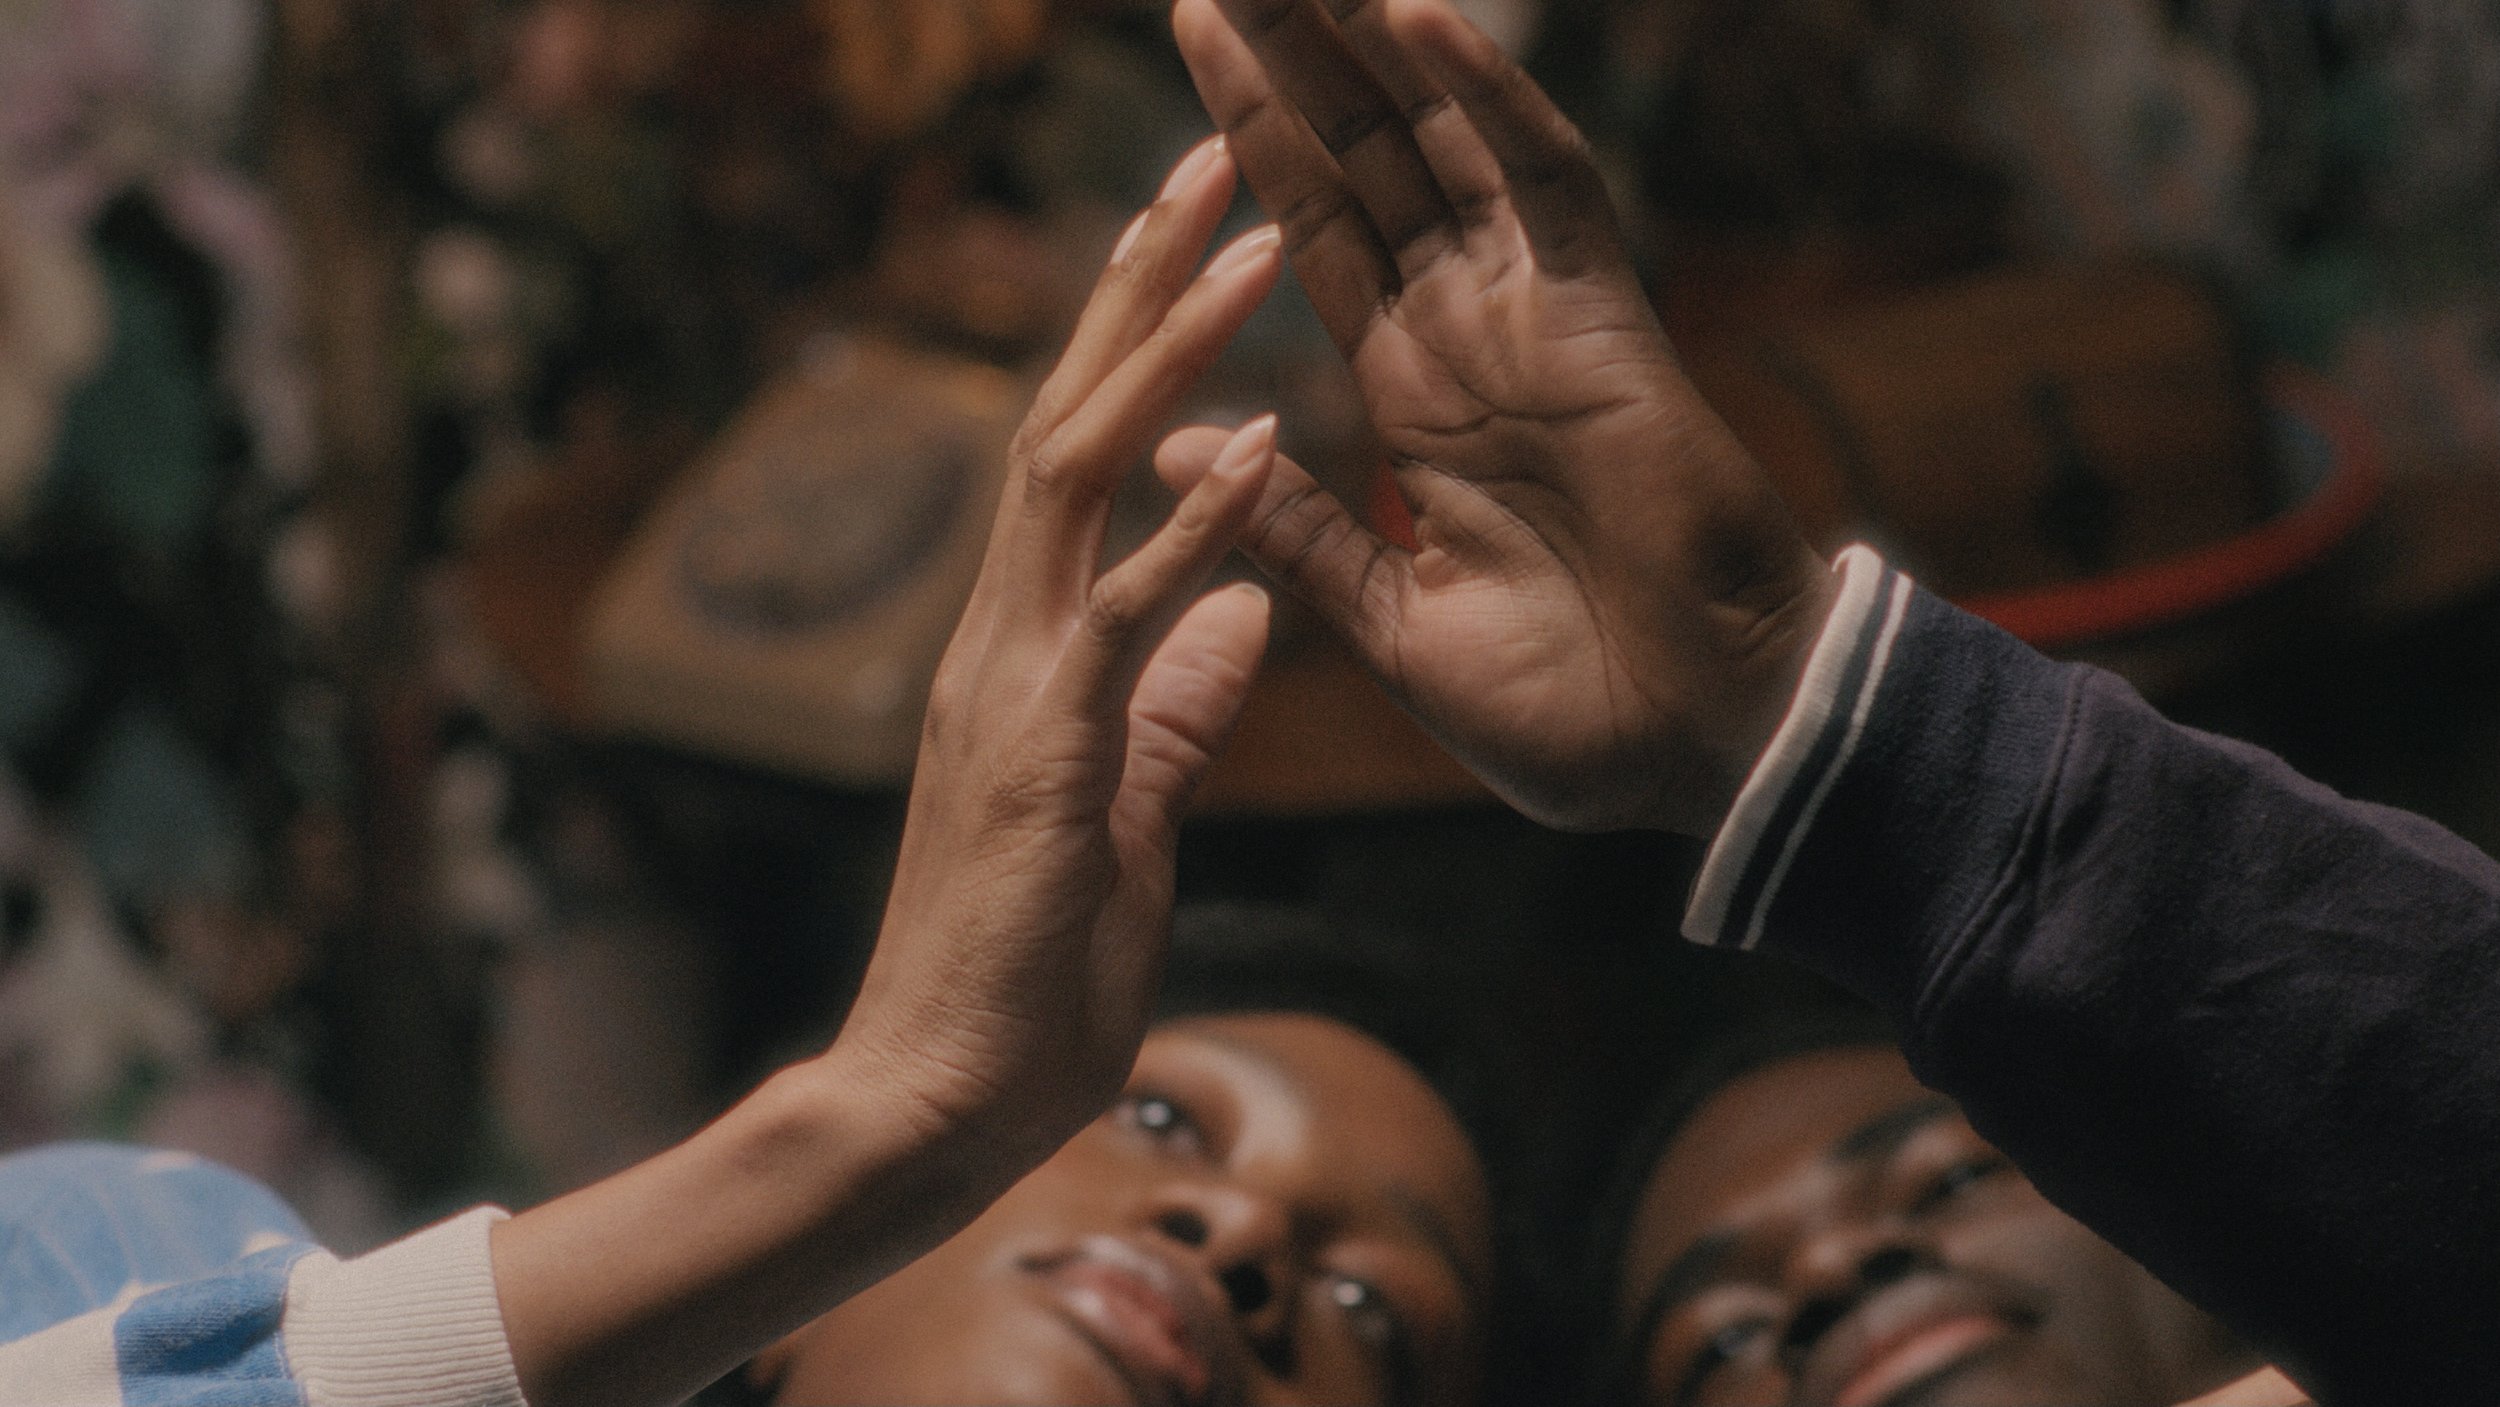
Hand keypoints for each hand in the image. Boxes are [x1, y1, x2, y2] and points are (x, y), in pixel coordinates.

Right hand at [837, 135, 1285, 1166]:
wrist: (939, 1100)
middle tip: (1212, 156)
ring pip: (1078, 472)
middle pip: (1065, 414)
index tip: (1203, 232)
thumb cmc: (1029, 968)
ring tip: (1253, 238)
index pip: (1077, 451)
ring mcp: (1012, 683)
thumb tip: (1243, 614)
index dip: (1137, 336)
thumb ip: (1176, 706)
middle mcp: (1001, 634)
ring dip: (1169, 351)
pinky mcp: (1046, 752)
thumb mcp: (1130, 812)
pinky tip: (1261, 439)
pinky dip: (1193, 521)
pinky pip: (1122, 611)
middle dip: (1142, 281)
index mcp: (1025, 644)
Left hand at [1161, 0, 1837, 834]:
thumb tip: (1167, 449)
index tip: (1197, 50)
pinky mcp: (1600, 324)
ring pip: (1438, 148)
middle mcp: (1467, 335)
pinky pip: (1544, 186)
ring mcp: (1533, 319)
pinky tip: (1417, 18)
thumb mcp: (1393, 621)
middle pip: (1362, 165)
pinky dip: (1486, 101)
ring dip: (1362, 55)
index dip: (1253, 144)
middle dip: (1290, 70)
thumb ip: (1296, 530)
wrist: (1705, 750)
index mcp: (1414, 399)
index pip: (1315, 236)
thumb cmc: (1574, 711)